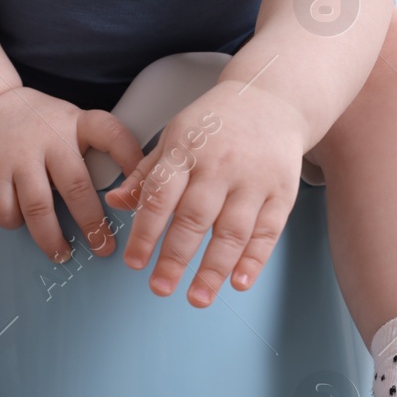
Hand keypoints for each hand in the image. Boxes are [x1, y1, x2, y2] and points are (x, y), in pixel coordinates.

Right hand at [0, 87, 144, 261]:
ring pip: (39, 207)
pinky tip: (23, 225)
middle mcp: (48, 138)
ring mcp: (18, 156)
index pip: (111, 134)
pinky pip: (6, 210)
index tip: (141, 190)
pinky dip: (15, 223)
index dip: (131, 160)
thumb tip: (128, 187)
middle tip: (103, 246)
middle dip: (92, 223)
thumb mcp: (69, 120)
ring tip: (63, 253)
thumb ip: (94, 145)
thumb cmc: (33, 122)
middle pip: (76, 185)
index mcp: (75, 123)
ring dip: (52, 237)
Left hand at [104, 80, 307, 305]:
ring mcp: (253, 179)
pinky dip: (254, 260)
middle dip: (176, 257)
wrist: (272, 97)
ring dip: (214, 268)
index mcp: (186, 151)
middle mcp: (220, 165)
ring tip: (197, 298)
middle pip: (195, 218)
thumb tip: (115, 203)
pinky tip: (239, 282)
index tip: (134, 262)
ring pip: (232, 230)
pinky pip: (268, 231)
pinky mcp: (282, 191)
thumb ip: (146, 174)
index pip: (161, 196)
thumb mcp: (174, 137)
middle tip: (160, 288)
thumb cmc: (215, 123)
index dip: (145, 232)